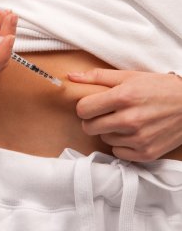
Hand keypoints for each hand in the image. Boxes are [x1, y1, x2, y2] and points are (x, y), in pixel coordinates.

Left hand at [67, 68, 181, 161]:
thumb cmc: (159, 88)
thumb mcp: (130, 76)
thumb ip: (98, 77)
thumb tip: (71, 77)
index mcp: (123, 97)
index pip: (83, 109)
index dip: (84, 107)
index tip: (92, 105)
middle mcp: (130, 120)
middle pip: (89, 127)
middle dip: (93, 119)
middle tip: (105, 113)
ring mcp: (138, 139)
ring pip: (104, 139)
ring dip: (109, 131)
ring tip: (123, 121)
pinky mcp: (146, 153)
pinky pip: (118, 152)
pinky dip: (121, 144)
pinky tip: (132, 133)